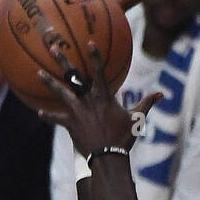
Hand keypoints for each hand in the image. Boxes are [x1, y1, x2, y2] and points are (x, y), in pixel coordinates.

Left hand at [37, 40, 160, 156]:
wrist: (108, 157)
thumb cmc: (123, 138)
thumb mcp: (137, 119)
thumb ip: (147, 103)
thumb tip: (161, 93)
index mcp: (103, 97)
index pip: (99, 72)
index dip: (94, 57)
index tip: (89, 42)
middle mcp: (87, 100)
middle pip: (73, 76)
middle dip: (63, 60)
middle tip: (53, 47)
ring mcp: (77, 111)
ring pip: (60, 93)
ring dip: (49, 82)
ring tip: (38, 72)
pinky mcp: (70, 124)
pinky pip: (57, 119)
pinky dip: (49, 116)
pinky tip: (39, 112)